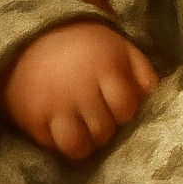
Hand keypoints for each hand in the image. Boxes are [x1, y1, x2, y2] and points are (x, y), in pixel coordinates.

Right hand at [0, 20, 157, 160]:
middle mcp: (80, 87)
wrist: (31, 37)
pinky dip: (60, 142)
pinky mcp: (32, 117)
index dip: (124, 110)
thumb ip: (140, 67)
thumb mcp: (118, 44)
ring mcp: (54, 104)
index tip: (115, 102)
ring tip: (83, 128)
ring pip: (78, 146)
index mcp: (105, 66)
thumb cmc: (84, 44)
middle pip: (103, 130)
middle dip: (105, 126)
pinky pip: (52, 146)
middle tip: (98, 114)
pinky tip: (63, 125)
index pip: (125, 108)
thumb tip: (151, 94)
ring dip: (85, 142)